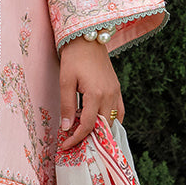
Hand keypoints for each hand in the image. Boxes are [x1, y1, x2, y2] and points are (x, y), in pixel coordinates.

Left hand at [59, 36, 122, 150]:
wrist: (87, 38)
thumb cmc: (74, 58)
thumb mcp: (65, 81)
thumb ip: (67, 106)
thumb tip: (66, 128)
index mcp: (96, 94)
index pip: (88, 126)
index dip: (76, 138)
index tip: (66, 145)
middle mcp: (110, 95)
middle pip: (103, 127)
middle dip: (90, 138)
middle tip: (76, 145)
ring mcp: (116, 92)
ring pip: (113, 121)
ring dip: (101, 131)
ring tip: (87, 137)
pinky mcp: (117, 89)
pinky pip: (119, 111)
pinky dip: (112, 121)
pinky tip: (101, 125)